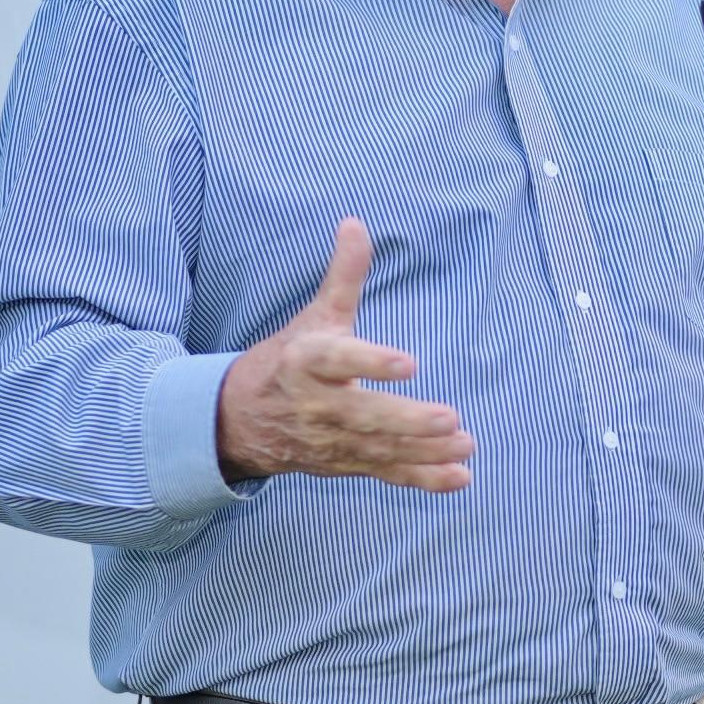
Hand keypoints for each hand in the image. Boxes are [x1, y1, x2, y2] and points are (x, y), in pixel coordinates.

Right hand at [215, 219, 473, 492]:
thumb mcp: (313, 318)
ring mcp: (331, 441)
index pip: (338, 361)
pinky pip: (386, 474)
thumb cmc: (287, 361)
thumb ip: (342, 277)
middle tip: (449, 418)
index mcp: (307, 362)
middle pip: (363, 415)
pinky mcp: (345, 464)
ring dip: (424, 451)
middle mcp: (317, 405)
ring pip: (379, 449)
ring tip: (465, 445)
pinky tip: (459, 477)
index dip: (370, 362)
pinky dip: (422, 479)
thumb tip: (356, 223)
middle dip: (406, 421)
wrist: (239, 422)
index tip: (408, 362)